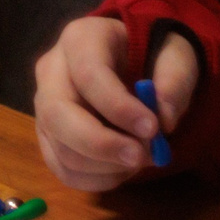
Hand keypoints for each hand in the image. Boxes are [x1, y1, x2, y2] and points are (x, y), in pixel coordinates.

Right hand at [33, 20, 195, 187]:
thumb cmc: (153, 54)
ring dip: (106, 166)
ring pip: (60, 148)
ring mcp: (44, 106)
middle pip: (58, 114)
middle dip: (101, 144)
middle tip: (143, 157)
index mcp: (80, 39)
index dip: (118, 106)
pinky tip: (124, 169)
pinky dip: (96, 180)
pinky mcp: (48, 136)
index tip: (154, 128)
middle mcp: (51, 70)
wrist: (133, 64)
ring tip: (142, 157)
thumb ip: (174, 81)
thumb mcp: (175, 55)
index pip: (88, 74)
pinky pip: (62, 169)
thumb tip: (165, 120)